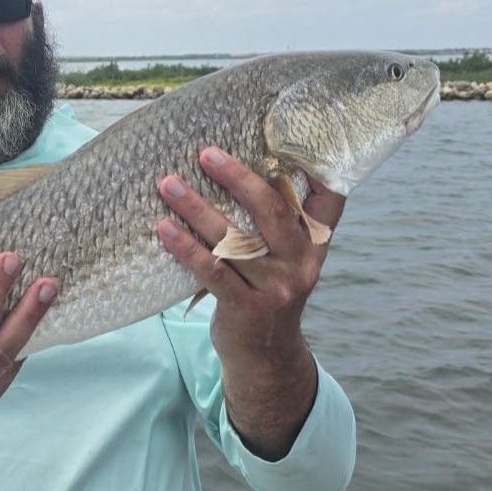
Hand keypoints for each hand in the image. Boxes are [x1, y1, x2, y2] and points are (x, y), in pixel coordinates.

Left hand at [155, 146, 344, 457]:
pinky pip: (212, 272)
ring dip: (196, 208)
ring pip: (234, 239)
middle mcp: (301, 263)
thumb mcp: (285, 259)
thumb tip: (240, 164)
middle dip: (238, 177)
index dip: (318, 166)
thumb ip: (277, 222)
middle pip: (272, 209)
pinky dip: (185, 248)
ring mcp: (276, 288)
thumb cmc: (267, 292)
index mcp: (315, 244)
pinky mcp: (247, 309)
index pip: (328, 199)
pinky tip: (163, 229)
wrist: (265, 358)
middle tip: (205, 152)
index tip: (295, 132)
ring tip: (167, 183)